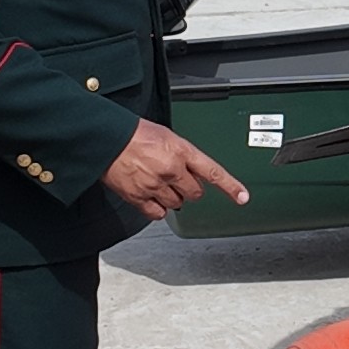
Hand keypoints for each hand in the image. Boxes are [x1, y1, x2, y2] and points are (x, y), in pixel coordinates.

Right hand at [103, 120, 248, 213]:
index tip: (243, 197)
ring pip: (177, 203)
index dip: (230, 186)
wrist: (105, 139)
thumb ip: (182, 153)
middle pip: (195, 193)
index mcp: (181, 150)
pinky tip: (150, 195)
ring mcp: (156, 185)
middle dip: (189, 187)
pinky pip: (158, 214)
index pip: (213, 172)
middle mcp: (172, 169)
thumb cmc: (133, 133)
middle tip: (174, 177)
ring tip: (157, 181)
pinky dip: (157, 209)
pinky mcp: (139, 197)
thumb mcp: (166, 136)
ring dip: (172, 196)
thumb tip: (191, 169)